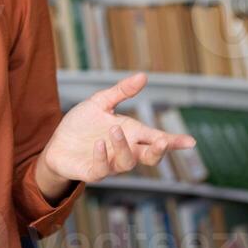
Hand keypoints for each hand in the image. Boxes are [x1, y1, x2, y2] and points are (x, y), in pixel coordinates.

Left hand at [34, 72, 196, 194]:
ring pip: (127, 163)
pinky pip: (102, 169)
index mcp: (131, 134)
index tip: (191, 142)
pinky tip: (99, 144)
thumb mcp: (100, 103)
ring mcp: (110, 163)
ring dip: (124, 147)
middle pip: (149, 157)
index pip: (157, 138)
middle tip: (163, 141)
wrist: (57, 143)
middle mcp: (125, 150)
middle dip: (158, 151)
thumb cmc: (81, 125)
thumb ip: (121, 92)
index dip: (174, 141)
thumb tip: (143, 76)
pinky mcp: (93, 172)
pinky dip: (102, 157)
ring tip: (115, 129)